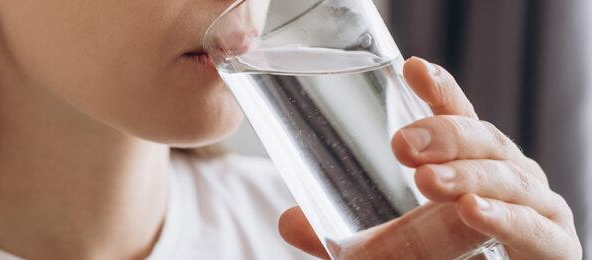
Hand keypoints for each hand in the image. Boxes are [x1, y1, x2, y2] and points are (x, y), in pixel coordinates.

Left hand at [278, 57, 581, 259]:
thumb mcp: (388, 248)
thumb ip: (344, 238)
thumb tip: (289, 220)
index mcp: (471, 164)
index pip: (458, 116)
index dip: (439, 90)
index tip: (411, 68)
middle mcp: (506, 176)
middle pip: (482, 140)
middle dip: (445, 135)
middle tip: (402, 145)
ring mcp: (535, 206)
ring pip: (506, 177)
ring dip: (466, 176)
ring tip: (427, 181)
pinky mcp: (553, 244)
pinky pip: (532, 225)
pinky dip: (503, 216)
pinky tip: (472, 210)